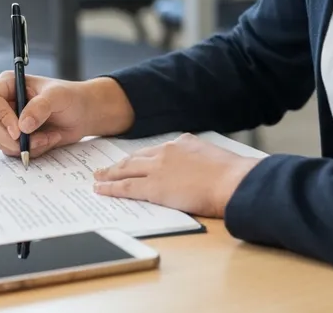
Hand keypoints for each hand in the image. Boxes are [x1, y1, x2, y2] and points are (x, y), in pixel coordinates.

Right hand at [0, 72, 93, 158]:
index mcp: (8, 85)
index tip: (18, 130)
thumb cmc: (70, 98)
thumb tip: (23, 126)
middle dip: (10, 138)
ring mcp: (8, 122)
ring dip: (25, 145)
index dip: (0, 115)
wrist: (82, 114)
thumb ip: (40, 107)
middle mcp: (3, 103)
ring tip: (48, 137)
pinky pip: (13, 151)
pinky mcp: (15, 138)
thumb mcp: (57, 97)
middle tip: (31, 142)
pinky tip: (48, 140)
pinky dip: (31, 150)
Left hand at [92, 134, 259, 217]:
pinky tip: (100, 189)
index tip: (133, 160)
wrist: (234, 182)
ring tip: (98, 177)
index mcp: (183, 143)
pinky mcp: (154, 187)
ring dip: (110, 174)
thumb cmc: (233, 176)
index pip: (156, 151)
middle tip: (105, 167)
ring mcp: (158, 169)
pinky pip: (126, 187)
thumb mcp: (215, 157)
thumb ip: (200, 160)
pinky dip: (111, 188)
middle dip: (120, 163)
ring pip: (126, 170)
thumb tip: (199, 168)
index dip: (141, 157)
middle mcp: (166, 151)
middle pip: (136, 157)